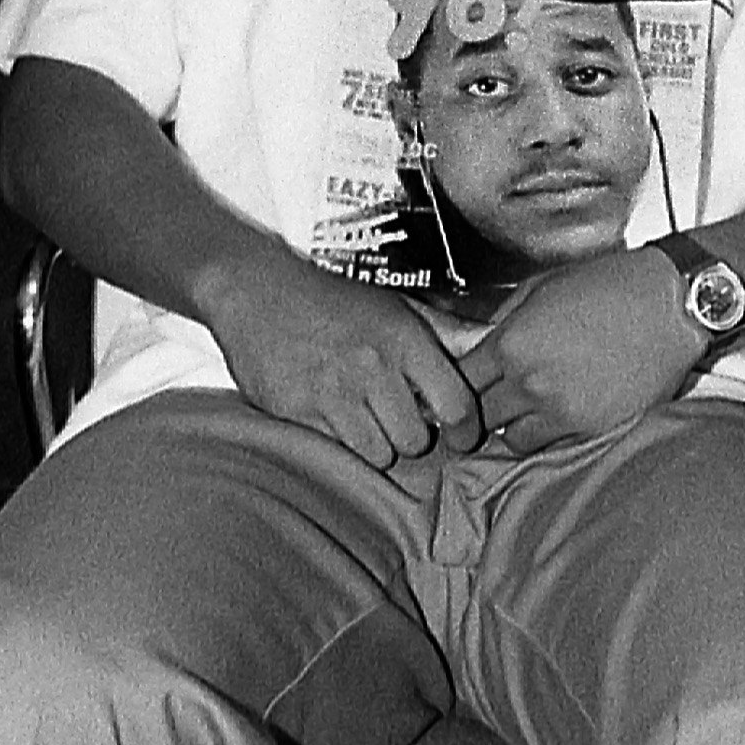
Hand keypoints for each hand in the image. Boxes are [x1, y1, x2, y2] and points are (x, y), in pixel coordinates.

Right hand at [204, 247, 481, 465]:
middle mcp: (373, 366)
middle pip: (416, 440)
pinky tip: (332, 418)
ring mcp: (333, 392)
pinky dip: (340, 443)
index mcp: (404, 338)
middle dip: (411, 436)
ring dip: (376, 444)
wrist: (254, 290)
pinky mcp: (298, 412)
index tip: (462, 437)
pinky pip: (337, 451)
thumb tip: (490, 342)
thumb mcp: (394, 304)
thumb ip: (444, 331)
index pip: (457, 404)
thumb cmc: (331, 299)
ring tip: (363, 420)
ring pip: (378, 453)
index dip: (466, 430)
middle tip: (396, 418)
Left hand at [460, 248, 697, 451]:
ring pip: (512, 440)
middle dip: (478, 413)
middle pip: (478, 418)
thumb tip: (482, 342)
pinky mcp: (592, 428)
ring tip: (526, 412)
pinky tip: (558, 417)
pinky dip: (549, 436)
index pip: (458, 383)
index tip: (460, 389)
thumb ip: (505, 319)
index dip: (454, 388)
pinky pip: (552, 446)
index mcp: (511, 342)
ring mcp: (560, 409)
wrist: (672, 305)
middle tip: (486, 408)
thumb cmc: (612, 286)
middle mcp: (529, 381)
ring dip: (513, 428)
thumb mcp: (543, 287)